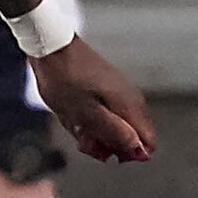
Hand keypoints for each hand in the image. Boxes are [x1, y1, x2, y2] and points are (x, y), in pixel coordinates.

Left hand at [32, 36, 155, 163]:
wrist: (50, 46)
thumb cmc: (64, 77)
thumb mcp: (85, 113)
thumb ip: (113, 133)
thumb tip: (139, 150)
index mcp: (131, 106)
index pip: (147, 143)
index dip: (127, 152)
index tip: (104, 149)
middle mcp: (131, 99)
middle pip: (129, 135)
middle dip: (106, 142)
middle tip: (83, 135)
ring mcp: (118, 91)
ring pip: (114, 124)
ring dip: (94, 129)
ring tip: (73, 120)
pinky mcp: (105, 87)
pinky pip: (103, 110)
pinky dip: (88, 116)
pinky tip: (71, 111)